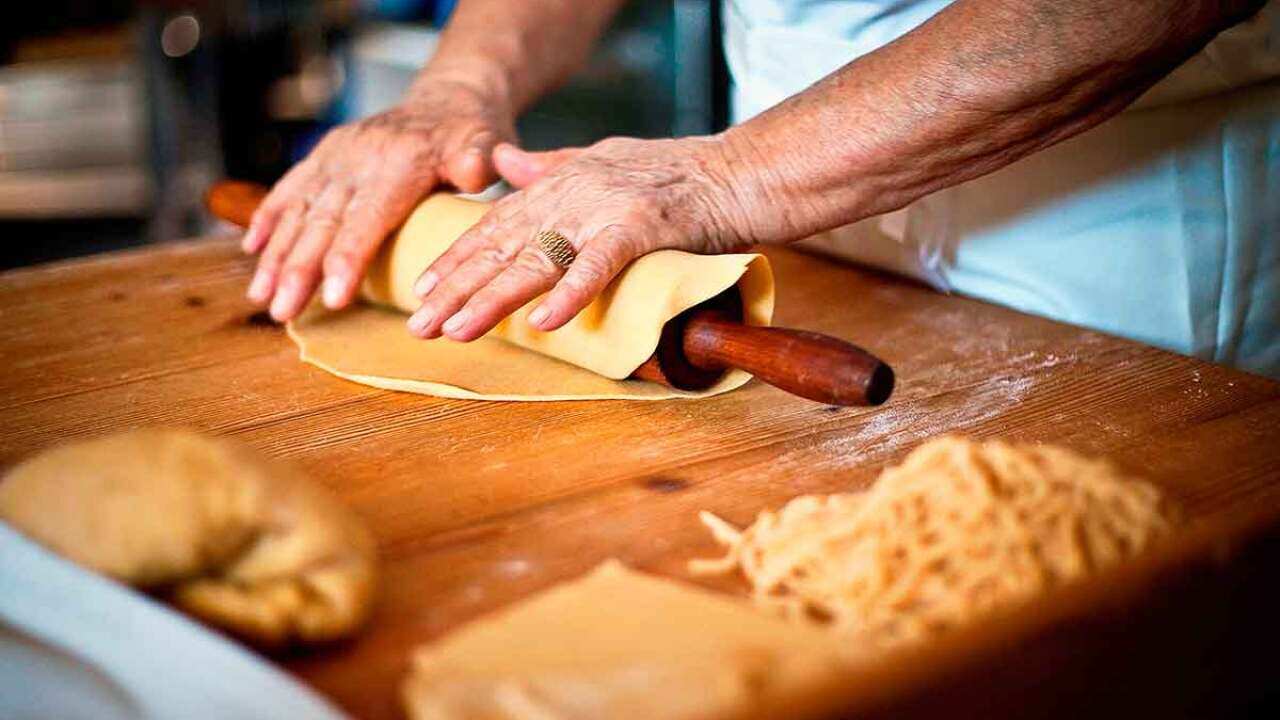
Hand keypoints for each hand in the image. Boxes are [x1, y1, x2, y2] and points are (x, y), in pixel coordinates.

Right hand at [243, 76, 516, 321]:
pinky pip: (290, 188)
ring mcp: (335, 156)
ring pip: (299, 211)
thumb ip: (477, 159)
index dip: (347, 259)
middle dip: (298, 270)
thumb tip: (475, 172)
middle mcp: (357, 158)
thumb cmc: (469, 132)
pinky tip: (253, 250)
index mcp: (398, 163)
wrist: (447, 98)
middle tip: (281, 312)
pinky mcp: (323, 156)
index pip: (367, 219)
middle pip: (323, 222)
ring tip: (261, 297)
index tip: (332, 299)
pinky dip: (269, 218)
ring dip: (276, 256)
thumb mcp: (484, 141)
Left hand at [406, 135, 755, 341]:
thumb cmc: (673, 174)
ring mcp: (601, 210)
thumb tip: (504, 163)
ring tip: (457, 331)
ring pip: (535, 260)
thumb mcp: (599, 159)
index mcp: (557, 184)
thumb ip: (549, 165)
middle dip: (456, 289)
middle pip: (500, 248)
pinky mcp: (638, 228)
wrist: (733, 173)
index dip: (455, 259)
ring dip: (492, 299)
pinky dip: (569, 295)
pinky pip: (597, 266)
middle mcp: (569, 195)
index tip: (422, 290)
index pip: (492, 226)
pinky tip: (542, 323)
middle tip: (419, 326)